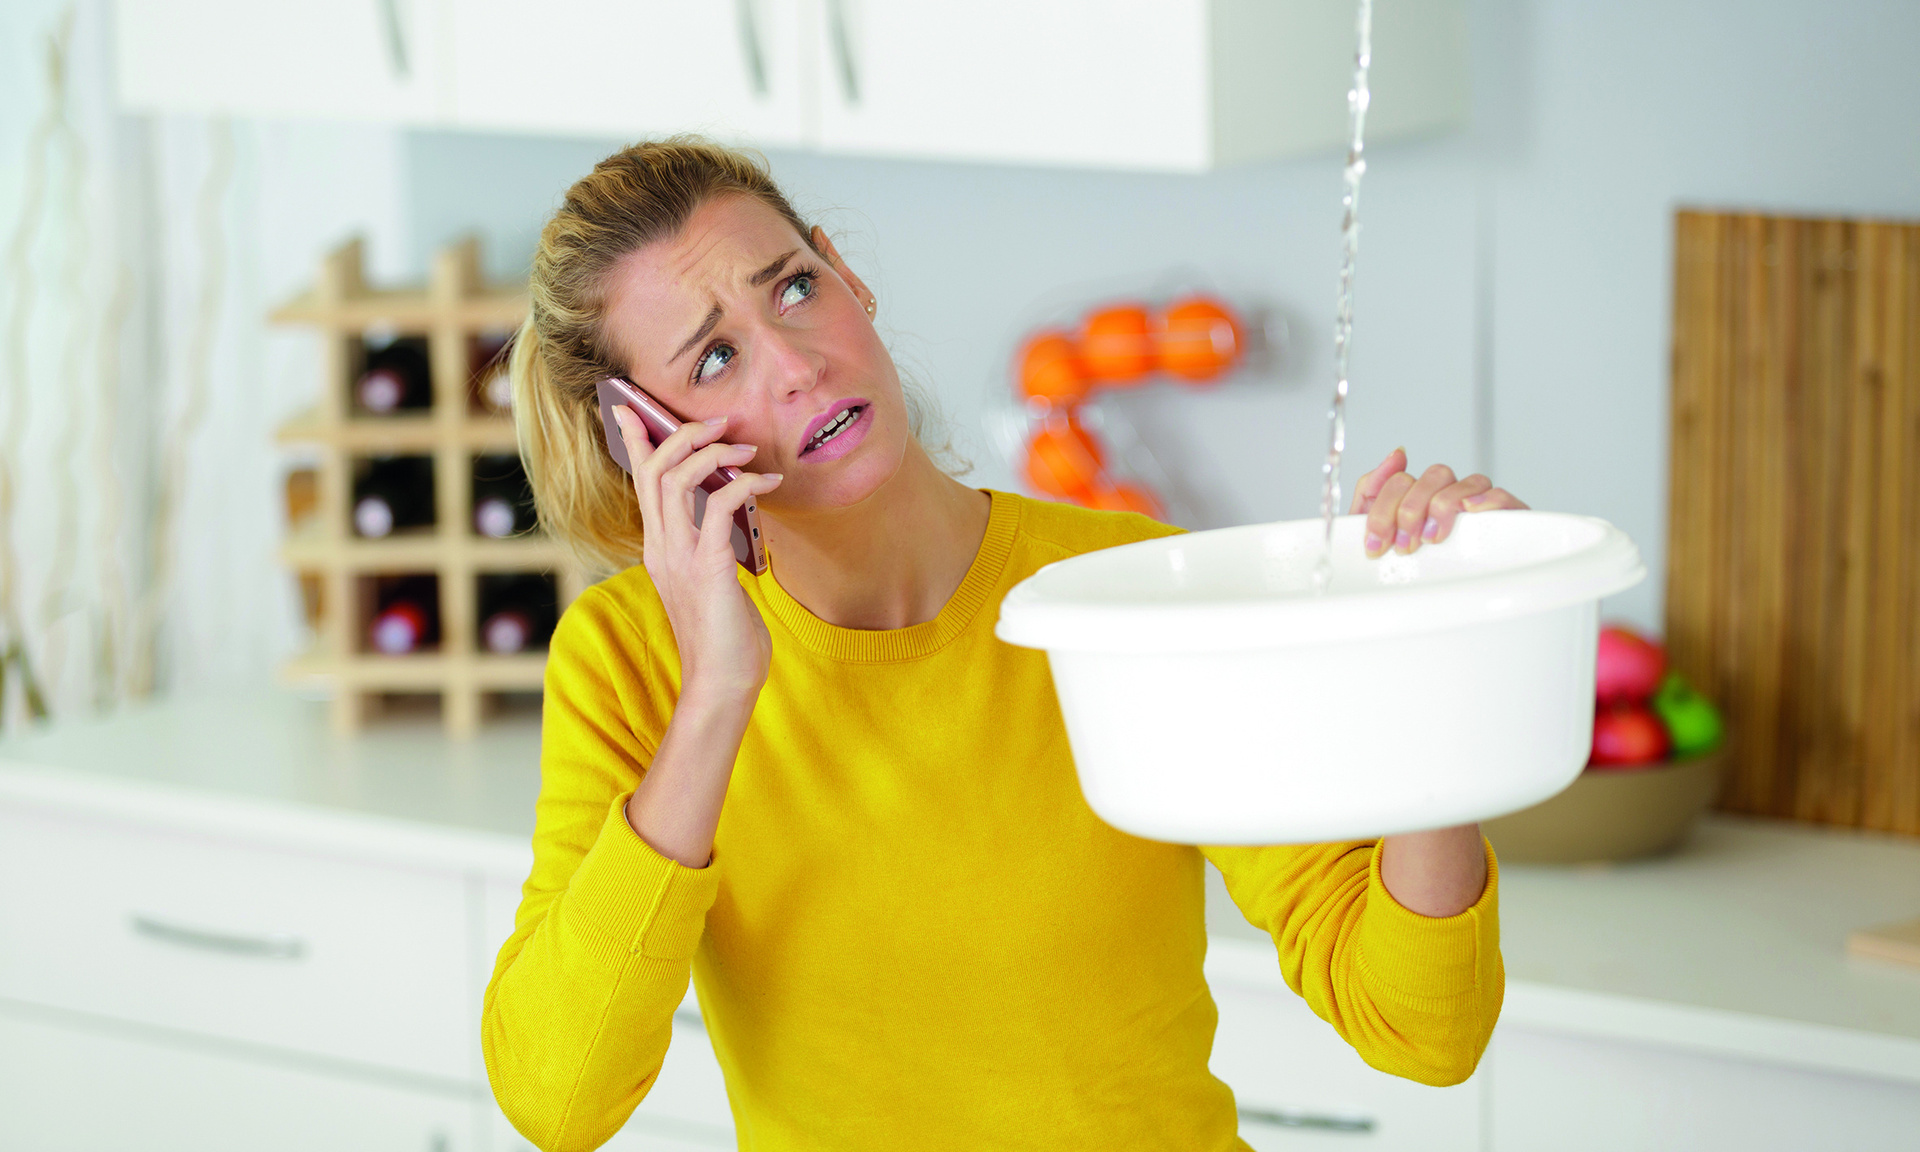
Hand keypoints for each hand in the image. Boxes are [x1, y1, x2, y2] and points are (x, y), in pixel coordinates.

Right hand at [612, 406, 783, 703]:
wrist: (722, 685)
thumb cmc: (724, 637)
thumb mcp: (711, 582)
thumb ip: (711, 547)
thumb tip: (732, 514)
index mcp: (658, 548)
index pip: (640, 482)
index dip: (635, 440)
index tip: (633, 406)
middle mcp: (661, 547)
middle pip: (653, 469)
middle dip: (683, 433)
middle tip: (720, 422)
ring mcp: (679, 557)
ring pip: (676, 478)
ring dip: (712, 453)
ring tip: (746, 449)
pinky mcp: (706, 568)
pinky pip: (717, 507)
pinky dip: (744, 485)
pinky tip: (769, 484)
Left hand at [1348, 448, 1527, 558]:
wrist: (1441, 605)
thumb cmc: (1412, 567)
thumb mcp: (1379, 532)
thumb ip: (1373, 490)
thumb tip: (1396, 454)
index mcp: (1420, 496)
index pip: (1401, 480)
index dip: (1383, 511)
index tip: (1376, 544)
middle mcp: (1450, 496)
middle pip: (1435, 476)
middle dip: (1411, 511)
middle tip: (1404, 546)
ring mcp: (1478, 506)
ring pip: (1468, 482)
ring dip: (1443, 506)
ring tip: (1431, 538)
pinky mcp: (1506, 519)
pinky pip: (1502, 496)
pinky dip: (1486, 500)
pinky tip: (1468, 511)